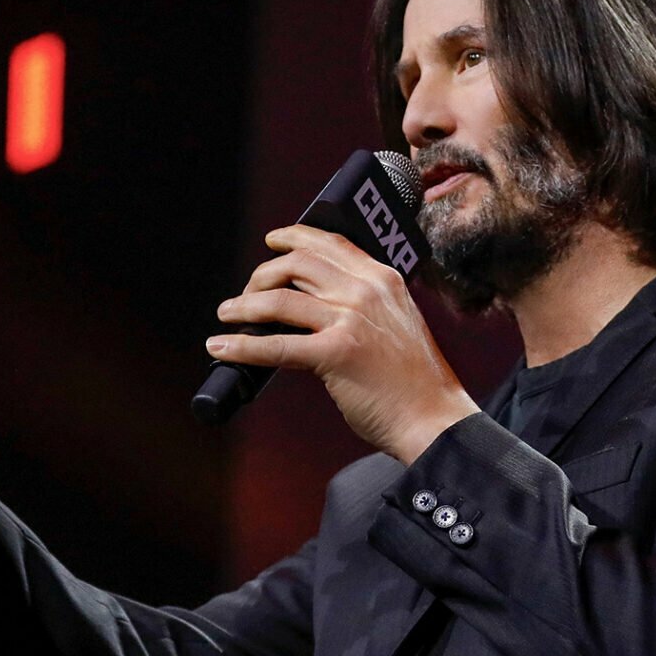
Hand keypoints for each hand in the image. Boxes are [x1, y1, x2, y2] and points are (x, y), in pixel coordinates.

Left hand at [208, 225, 478, 463]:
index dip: (294, 237)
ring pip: (280, 299)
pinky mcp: (337, 354)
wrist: (435, 418)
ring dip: (243, 306)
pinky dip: (241, 345)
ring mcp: (351, 320)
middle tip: (245, 295)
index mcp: (383, 279)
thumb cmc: (414, 381)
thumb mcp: (396, 323)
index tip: (272, 242)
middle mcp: (367, 291)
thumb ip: (363, 305)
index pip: (330, 242)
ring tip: (226, 315)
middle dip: (261, 275)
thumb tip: (309, 305)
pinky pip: (277, 345)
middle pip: (297, 263)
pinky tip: (221, 347)